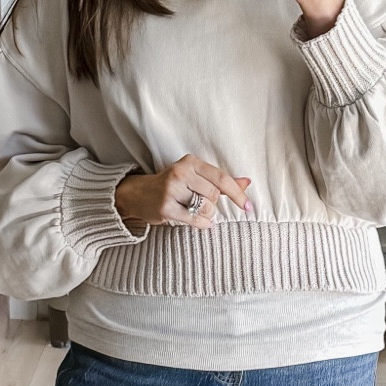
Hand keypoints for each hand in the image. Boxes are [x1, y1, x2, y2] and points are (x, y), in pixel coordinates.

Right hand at [114, 155, 251, 229]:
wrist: (137, 194)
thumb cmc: (171, 185)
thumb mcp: (195, 177)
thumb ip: (220, 180)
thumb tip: (247, 182)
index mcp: (190, 162)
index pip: (221, 178)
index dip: (237, 193)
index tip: (248, 206)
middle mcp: (180, 173)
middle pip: (214, 195)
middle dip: (213, 203)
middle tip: (200, 202)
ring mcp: (171, 190)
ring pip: (206, 207)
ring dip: (206, 214)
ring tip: (194, 210)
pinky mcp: (166, 208)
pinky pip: (195, 219)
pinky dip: (202, 223)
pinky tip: (199, 221)